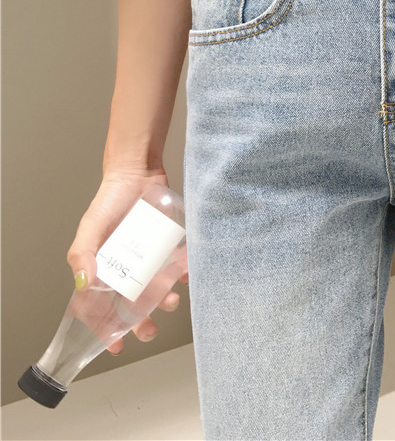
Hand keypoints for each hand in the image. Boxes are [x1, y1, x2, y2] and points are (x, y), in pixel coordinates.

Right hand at [66, 168, 188, 354]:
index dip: (107, 329)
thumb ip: (83, 253)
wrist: (138, 173)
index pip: (100, 308)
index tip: (117, 346)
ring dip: (165, 300)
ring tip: (171, 300)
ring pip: (158, 289)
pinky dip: (184, 273)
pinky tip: (186, 275)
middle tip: (150, 330)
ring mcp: (149, 258)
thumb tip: (83, 282)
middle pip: (133, 305)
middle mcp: (127, 268)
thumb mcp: (91, 227)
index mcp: (103, 270)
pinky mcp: (168, 246)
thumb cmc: (109, 201)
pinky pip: (178, 266)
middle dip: (142, 322)